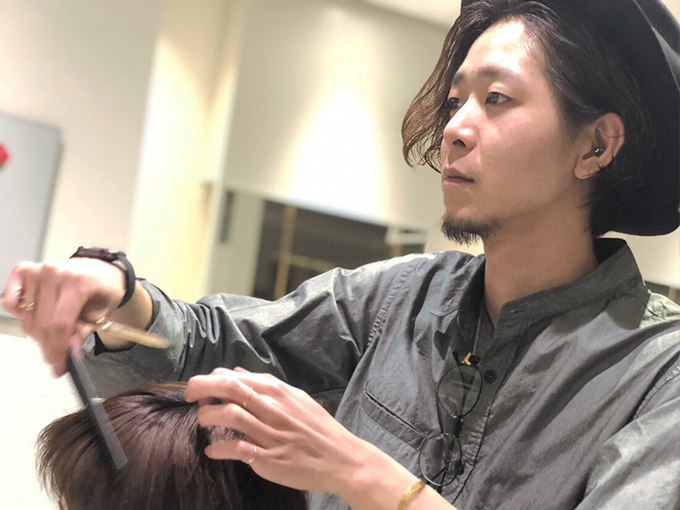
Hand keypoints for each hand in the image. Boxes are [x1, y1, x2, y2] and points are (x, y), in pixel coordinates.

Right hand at [1, 258, 125, 374]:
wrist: (101, 268)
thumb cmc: (103, 289)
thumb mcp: (103, 311)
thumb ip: (85, 330)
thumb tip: (69, 350)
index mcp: (79, 282)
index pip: (60, 323)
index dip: (58, 349)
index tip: (59, 367)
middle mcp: (55, 273)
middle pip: (42, 324)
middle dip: (49, 347)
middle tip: (57, 358)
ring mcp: (38, 270)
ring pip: (27, 317)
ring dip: (38, 333)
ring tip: (54, 332)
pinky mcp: (24, 270)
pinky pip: (11, 301)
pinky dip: (19, 314)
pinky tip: (35, 316)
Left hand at [184, 367, 373, 496]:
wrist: (341, 458)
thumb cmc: (318, 428)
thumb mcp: (296, 398)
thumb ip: (267, 386)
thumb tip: (239, 371)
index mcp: (279, 391)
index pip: (238, 376)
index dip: (214, 378)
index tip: (203, 385)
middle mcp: (273, 408)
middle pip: (229, 388)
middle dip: (202, 387)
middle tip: (188, 394)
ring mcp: (270, 433)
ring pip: (229, 415)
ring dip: (207, 416)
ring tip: (201, 421)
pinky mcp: (268, 457)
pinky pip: (237, 449)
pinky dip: (219, 449)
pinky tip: (212, 451)